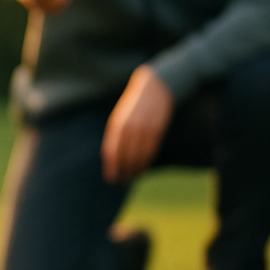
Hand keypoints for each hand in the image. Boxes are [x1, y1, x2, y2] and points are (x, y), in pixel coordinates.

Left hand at [101, 66, 173, 184]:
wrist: (156, 86)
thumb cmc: (135, 105)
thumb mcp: (121, 117)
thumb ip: (116, 134)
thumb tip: (111, 157)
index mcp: (116, 124)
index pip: (111, 151)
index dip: (111, 167)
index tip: (111, 179)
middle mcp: (129, 127)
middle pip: (124, 156)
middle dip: (122, 171)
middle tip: (121, 183)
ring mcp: (144, 128)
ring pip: (138, 155)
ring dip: (135, 169)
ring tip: (132, 178)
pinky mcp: (158, 129)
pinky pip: (151, 150)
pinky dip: (146, 161)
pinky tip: (144, 168)